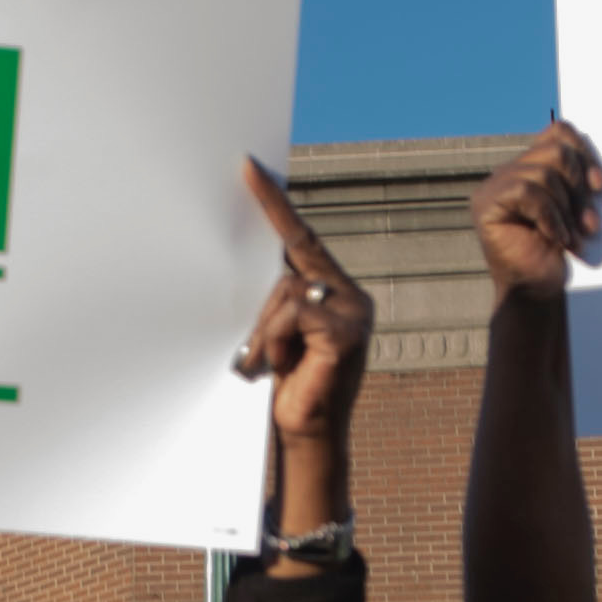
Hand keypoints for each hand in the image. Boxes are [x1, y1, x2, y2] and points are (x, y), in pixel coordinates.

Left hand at [234, 159, 371, 448]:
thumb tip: (256, 270)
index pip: (302, 238)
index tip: (248, 168)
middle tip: (258, 351)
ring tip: (272, 367)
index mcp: (337, 292)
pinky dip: (277, 339)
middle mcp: (351, 296)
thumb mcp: (280, 334)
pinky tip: (284, 367)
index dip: (275, 203)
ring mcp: (354, 313)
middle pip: (289, 269)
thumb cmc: (290, 386)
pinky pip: (293, 313)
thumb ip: (278, 299)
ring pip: (286, 291)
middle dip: (263, 312)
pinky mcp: (346, 332)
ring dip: (266, 332)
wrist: (307, 433)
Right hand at [470, 121, 601, 300]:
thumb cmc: (558, 254)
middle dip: (578, 186)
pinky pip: (527, 193)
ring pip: (543, 173)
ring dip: (566, 209)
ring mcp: (493, 188)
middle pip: (554, 150)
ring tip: (570, 237)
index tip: (600, 187)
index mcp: (529, 167)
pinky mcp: (486, 205)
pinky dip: (550, 217)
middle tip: (588, 222)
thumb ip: (576, 179)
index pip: (558, 132)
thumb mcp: (576, 208)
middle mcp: (508, 172)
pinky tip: (555, 239)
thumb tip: (594, 164)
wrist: (539, 292)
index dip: (584, 153)